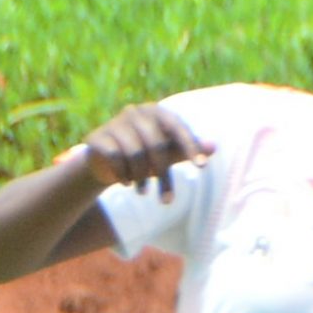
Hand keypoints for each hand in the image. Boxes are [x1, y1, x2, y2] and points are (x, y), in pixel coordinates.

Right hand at [80, 103, 212, 200]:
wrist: (106, 163)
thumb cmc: (145, 157)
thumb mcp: (168, 154)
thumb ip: (186, 149)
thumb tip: (214, 146)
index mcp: (156, 112)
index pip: (177, 127)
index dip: (190, 146)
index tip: (202, 167)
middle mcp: (135, 112)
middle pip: (156, 145)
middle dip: (162, 175)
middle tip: (166, 201)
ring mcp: (115, 122)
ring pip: (135, 153)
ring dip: (142, 178)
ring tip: (143, 191)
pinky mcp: (98, 138)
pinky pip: (115, 158)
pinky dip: (123, 175)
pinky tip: (126, 183)